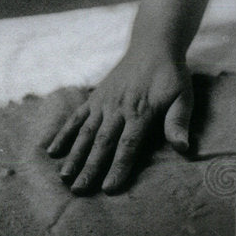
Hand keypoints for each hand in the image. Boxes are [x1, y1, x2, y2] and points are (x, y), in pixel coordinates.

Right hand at [45, 45, 193, 194]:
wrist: (153, 45)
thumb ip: (179, 122)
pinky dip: (64, 134)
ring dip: (74, 155)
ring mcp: (103, 103)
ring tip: (64, 176)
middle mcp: (118, 109)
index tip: (109, 188)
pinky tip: (52, 150)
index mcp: (141, 112)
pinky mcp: (95, 98)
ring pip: (86, 133)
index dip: (119, 167)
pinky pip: (76, 118)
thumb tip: (183, 148)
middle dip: (90, 168)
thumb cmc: (171, 76)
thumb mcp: (183, 96)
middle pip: (102, 143)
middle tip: (79, 190)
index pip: (128, 145)